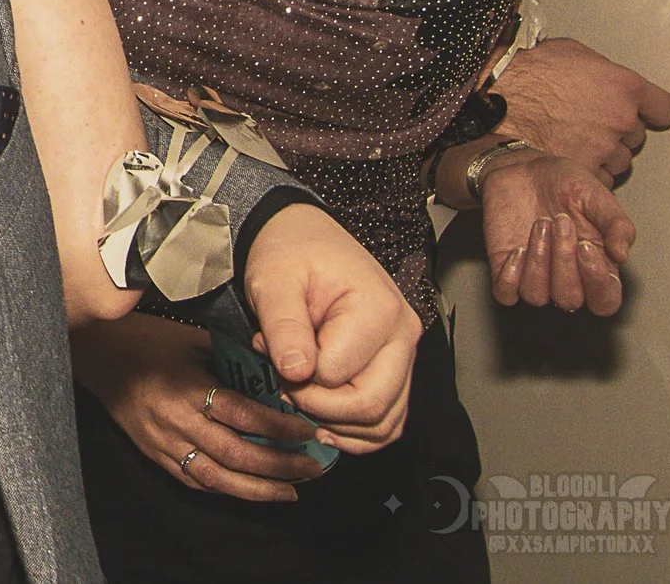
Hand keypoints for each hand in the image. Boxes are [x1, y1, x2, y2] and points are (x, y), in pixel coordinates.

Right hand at [70, 314, 323, 502]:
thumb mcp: (194, 339)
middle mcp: (177, 421)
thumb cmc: (149, 339)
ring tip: (292, 491)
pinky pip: (195, 480)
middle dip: (280, 465)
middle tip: (314, 466)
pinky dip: (227, 489)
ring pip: (218, 478)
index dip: (279, 427)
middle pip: (236, 454)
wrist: (99, 354)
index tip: (309, 430)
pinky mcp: (155, 454)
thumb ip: (233, 357)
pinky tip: (252, 490)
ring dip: (259, 489)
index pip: (243, 415)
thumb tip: (280, 369)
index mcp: (189, 389)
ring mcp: (164, 443)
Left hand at [240, 202, 419, 449]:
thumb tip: (296, 373)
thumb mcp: (274, 281)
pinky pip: (388, 421)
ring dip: (336, 424)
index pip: (335, 374)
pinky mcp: (396, 370)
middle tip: (282, 380)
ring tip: (299, 393)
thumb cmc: (290, 254)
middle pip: (369, 406)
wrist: (303, 238)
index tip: (265, 349)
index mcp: (379, 309)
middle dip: (316, 406)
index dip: (294, 376)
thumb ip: (284, 327)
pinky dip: (357, 431)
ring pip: (383, 423)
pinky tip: (324, 421)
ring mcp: (404, 355)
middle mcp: (403, 336)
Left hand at [482, 150, 632, 313]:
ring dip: (538, 261)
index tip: (585, 246)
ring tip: (540, 224)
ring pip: (536, 296)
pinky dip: (509, 276)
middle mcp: (566, 278)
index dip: (597, 282)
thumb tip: (622, 255)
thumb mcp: (599, 197)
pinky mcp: (504, 268)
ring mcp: (534, 276)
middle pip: (569, 299)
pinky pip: (505, 294)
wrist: (526, 168)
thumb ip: (617, 226)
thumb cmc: (566, 185)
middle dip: (563, 259)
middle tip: (560, 220)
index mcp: (597, 267)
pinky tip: (517, 248)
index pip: (605, 301)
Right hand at [496, 38, 669, 182]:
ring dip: (604, 154)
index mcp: (625, 88)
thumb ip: (601, 71)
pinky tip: (569, 155)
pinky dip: (588, 171)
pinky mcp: (586, 171)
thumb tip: (604, 78)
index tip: (648, 115)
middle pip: (636, 135)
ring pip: (620, 160)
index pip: (663, 109)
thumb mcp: (572, 53)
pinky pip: (600, 178)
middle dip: (616, 130)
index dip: (652, 112)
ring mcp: (604, 149)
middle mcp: (621, 120)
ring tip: (574, 139)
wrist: (497, 100)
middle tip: (589, 122)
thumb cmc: (526, 74)